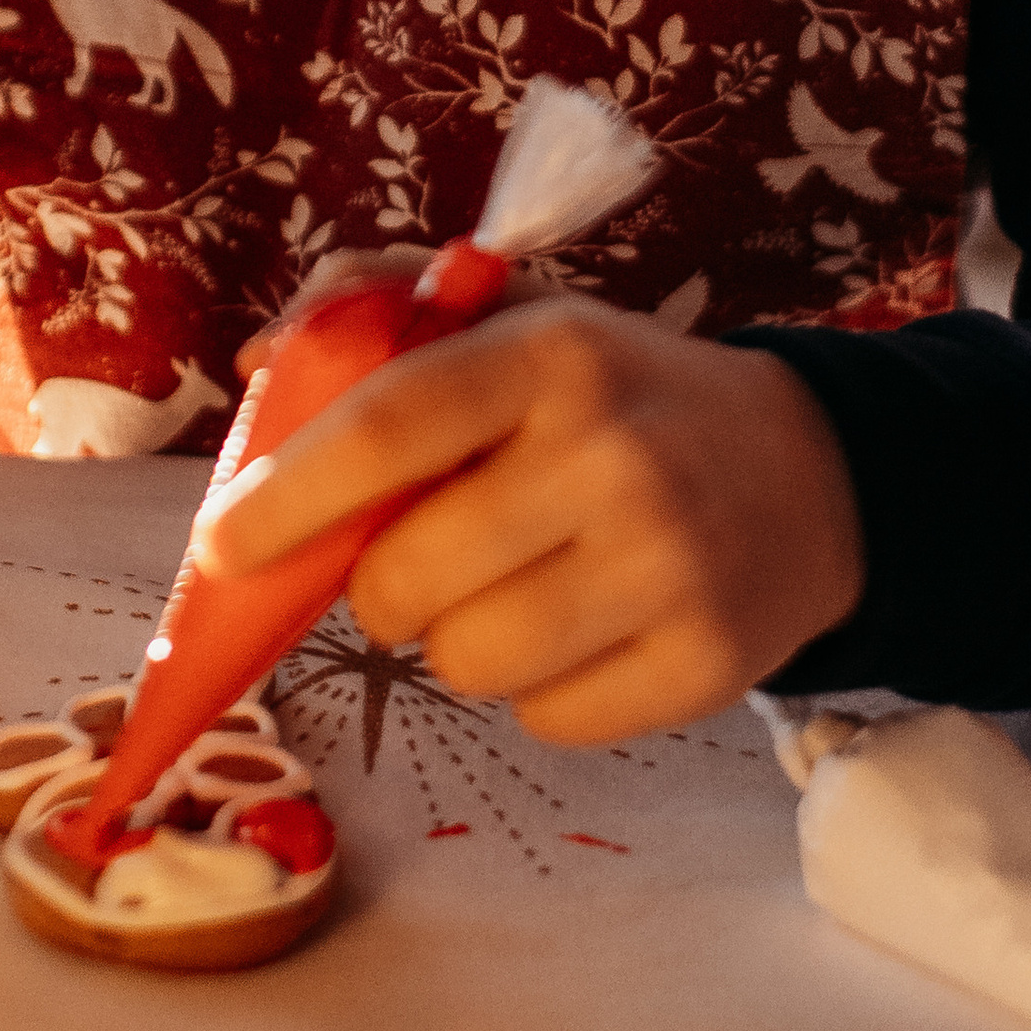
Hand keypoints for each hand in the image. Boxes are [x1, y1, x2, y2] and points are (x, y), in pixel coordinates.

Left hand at [197, 296, 865, 742]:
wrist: (808, 473)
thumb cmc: (618, 394)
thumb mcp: (517, 319)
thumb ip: (378, 309)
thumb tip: (257, 361)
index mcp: (554, 355)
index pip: (388, 429)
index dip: (286, 497)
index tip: (222, 544)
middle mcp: (615, 457)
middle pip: (406, 578)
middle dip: (379, 585)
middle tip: (419, 557)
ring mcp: (668, 568)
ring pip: (465, 663)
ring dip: (458, 639)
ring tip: (515, 584)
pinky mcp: (705, 664)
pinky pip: (544, 721)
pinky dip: (538, 690)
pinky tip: (584, 626)